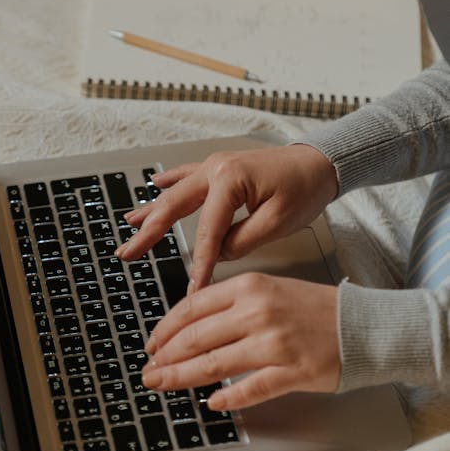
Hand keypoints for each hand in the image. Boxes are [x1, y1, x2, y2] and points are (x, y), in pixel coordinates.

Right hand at [116, 145, 337, 292]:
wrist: (321, 162)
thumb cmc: (305, 187)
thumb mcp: (278, 222)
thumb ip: (243, 240)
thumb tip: (219, 252)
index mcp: (229, 181)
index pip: (207, 232)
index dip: (199, 263)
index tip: (193, 288)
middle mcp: (216, 170)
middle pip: (174, 208)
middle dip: (149, 233)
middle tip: (128, 253)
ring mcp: (216, 167)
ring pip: (175, 192)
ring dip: (151, 210)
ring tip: (129, 225)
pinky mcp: (221, 169)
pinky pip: (188, 176)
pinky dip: (169, 182)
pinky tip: (153, 185)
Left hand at [141, 273, 339, 409]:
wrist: (363, 325)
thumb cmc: (314, 309)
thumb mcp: (268, 290)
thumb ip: (230, 304)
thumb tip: (188, 327)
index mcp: (249, 287)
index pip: (191, 309)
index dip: (164, 330)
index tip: (151, 345)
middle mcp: (257, 312)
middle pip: (195, 338)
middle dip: (164, 358)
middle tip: (148, 371)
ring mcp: (274, 343)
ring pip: (212, 364)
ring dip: (180, 378)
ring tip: (161, 385)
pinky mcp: (291, 372)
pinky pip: (250, 389)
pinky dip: (227, 398)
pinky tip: (211, 403)